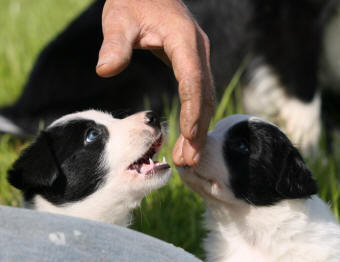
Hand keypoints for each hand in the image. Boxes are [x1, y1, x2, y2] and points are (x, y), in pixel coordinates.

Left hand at [96, 0, 214, 165]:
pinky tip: (188, 133)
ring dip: (198, 127)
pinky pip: (198, 92)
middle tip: (188, 160)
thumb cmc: (133, 0)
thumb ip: (115, 43)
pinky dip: (195, 115)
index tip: (189, 138)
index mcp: (183, 40)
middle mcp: (197, 49)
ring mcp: (197, 56)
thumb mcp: (119, 17)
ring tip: (188, 156)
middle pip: (204, 95)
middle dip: (198, 129)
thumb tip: (105, 69)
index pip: (193, 80)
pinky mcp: (192, 62)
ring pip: (204, 97)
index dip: (192, 110)